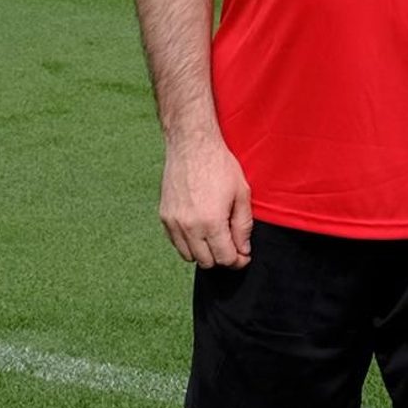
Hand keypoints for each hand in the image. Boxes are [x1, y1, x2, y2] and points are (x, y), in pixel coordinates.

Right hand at [159, 129, 252, 268]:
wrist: (192, 145)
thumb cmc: (219, 165)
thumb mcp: (241, 194)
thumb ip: (243, 226)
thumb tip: (243, 250)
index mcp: (211, 222)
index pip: (225, 259)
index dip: (238, 261)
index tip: (243, 255)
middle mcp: (189, 227)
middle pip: (207, 262)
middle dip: (222, 258)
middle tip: (232, 246)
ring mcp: (174, 223)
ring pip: (189, 256)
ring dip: (204, 252)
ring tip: (215, 236)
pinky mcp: (164, 216)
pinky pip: (176, 243)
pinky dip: (188, 243)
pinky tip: (200, 229)